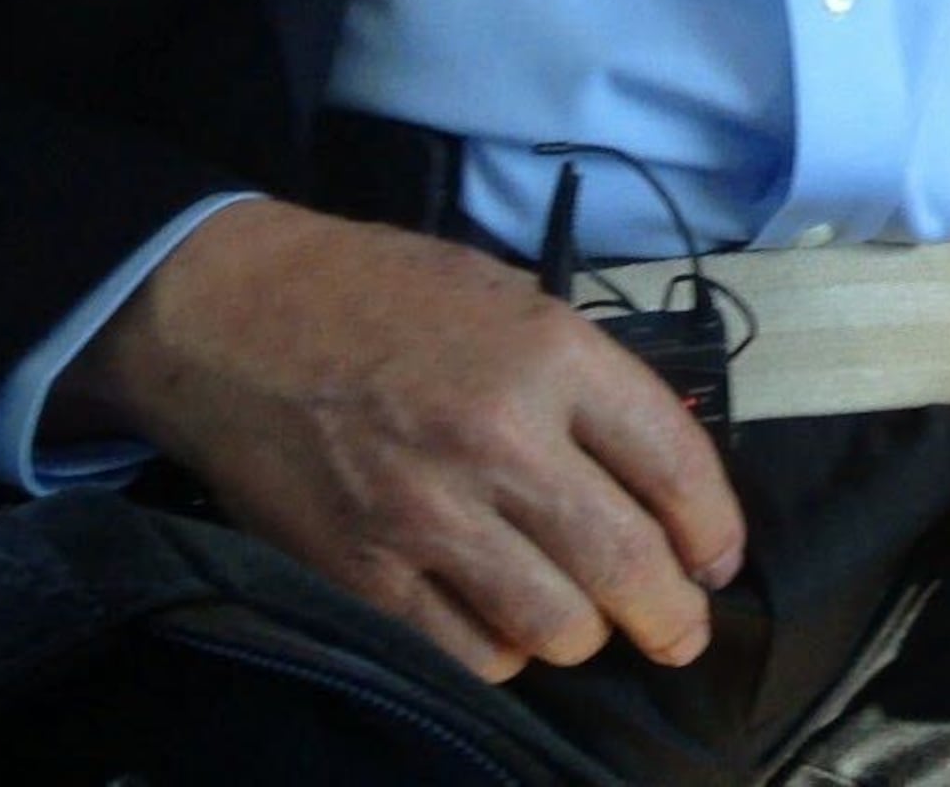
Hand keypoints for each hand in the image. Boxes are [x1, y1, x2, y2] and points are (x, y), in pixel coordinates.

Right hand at [62, 199, 745, 681]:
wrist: (231, 315)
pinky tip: (499, 621)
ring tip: (578, 614)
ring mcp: (425, 515)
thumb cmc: (379, 295)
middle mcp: (498, 439)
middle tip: (681, 630)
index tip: (719, 559)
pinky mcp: (360, 574)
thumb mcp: (513, 298)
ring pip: (555, 628)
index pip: (676, 464)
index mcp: (550, 354)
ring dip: (581, 633)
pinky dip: (499, 652)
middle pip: (627, 565)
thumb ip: (587, 382)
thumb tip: (660, 474)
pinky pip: (466, 654)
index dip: (715, 529)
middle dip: (673, 615)